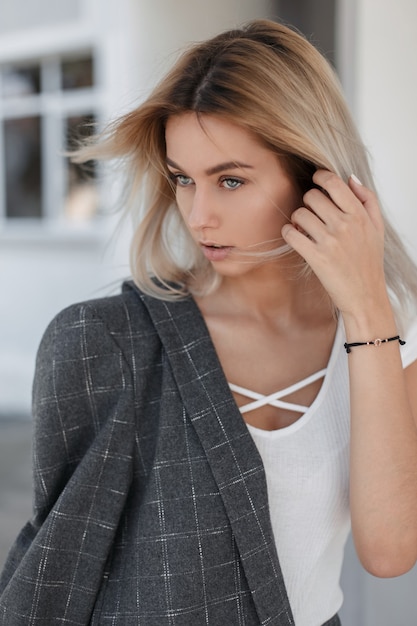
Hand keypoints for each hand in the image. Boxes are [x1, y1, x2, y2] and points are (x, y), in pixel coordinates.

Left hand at [281, 170, 387, 317]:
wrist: (365, 296)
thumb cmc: (369, 262)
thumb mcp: (377, 228)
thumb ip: (367, 200)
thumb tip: (351, 178)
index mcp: (359, 215)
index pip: (334, 182)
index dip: (320, 177)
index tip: (316, 180)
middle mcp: (345, 225)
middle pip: (312, 196)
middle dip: (308, 202)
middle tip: (312, 213)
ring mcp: (330, 241)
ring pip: (299, 214)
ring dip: (297, 219)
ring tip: (304, 228)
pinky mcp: (316, 257)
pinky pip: (291, 234)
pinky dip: (288, 233)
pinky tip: (295, 237)